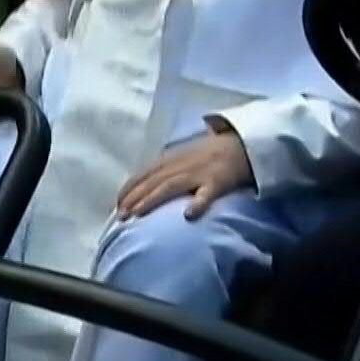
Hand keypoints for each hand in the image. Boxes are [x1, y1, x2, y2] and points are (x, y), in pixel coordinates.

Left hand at [116, 130, 254, 219]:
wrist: (243, 144)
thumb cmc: (211, 152)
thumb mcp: (183, 155)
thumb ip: (166, 167)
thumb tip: (145, 182)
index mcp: (172, 158)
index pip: (144, 173)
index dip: (129, 188)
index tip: (116, 203)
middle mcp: (181, 164)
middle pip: (153, 181)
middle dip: (134, 198)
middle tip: (120, 216)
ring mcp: (199, 172)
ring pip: (170, 186)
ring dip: (152, 200)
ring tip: (137, 214)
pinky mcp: (218, 181)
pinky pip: (207, 193)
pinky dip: (198, 204)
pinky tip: (188, 216)